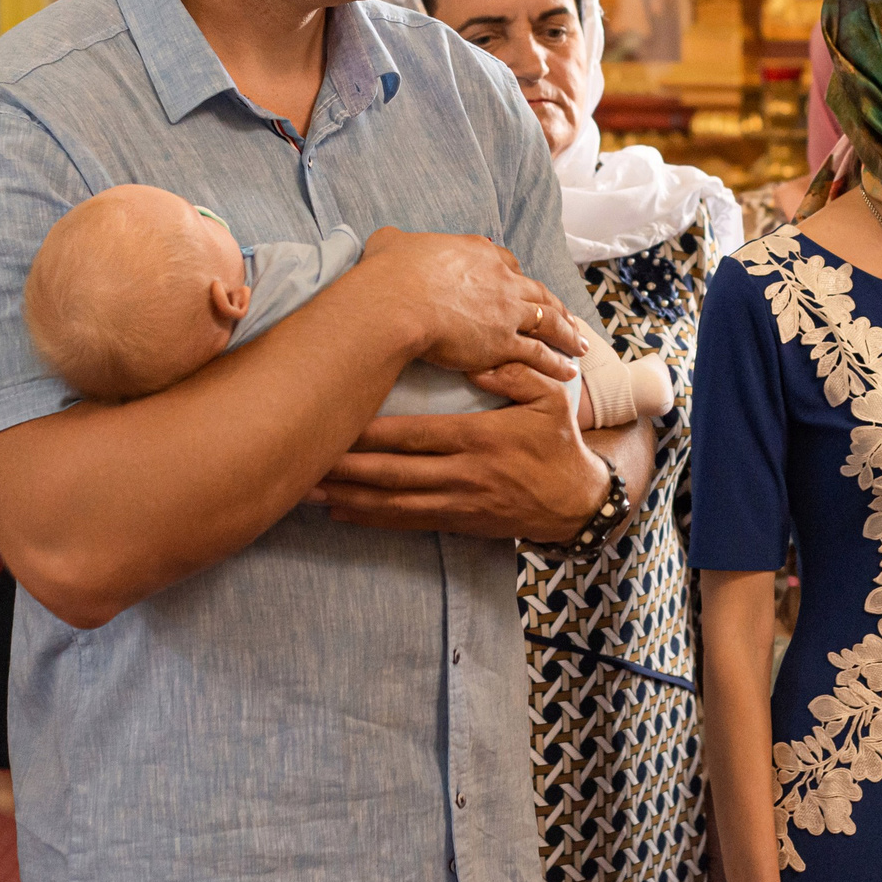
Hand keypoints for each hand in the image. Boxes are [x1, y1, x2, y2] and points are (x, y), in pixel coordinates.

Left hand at [310, 364, 608, 540]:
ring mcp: (457, 502)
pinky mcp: (456, 521)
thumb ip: (516, 375)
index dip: (373, 434)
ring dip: (348, 497)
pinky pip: (406, 521)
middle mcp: (463, 474)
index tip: (338, 423)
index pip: (416, 436)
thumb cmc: (559, 443)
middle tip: (304, 460)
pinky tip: (339, 513)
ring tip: (307, 490)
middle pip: (393, 472)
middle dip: (346, 468)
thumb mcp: (551, 400)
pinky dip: (370, 519)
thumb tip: (477, 360)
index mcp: (480, 439)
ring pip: (393, 503)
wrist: (576, 503)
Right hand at [354, 230, 583, 380]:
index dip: (514, 276)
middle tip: (567, 317)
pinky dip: (557, 363)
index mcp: (476, 253)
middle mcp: (500, 279)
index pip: (506, 262)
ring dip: (568, 334)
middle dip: (555, 306)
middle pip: (537, 292)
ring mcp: (507, 311)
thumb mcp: (390, 243)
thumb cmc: (388, 273)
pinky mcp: (504, 343)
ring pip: (549, 321)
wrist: (396, 301)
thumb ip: (395, 242)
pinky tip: (569, 372)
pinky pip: (540, 354)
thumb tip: (388, 242)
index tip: (520, 285)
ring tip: (580, 346)